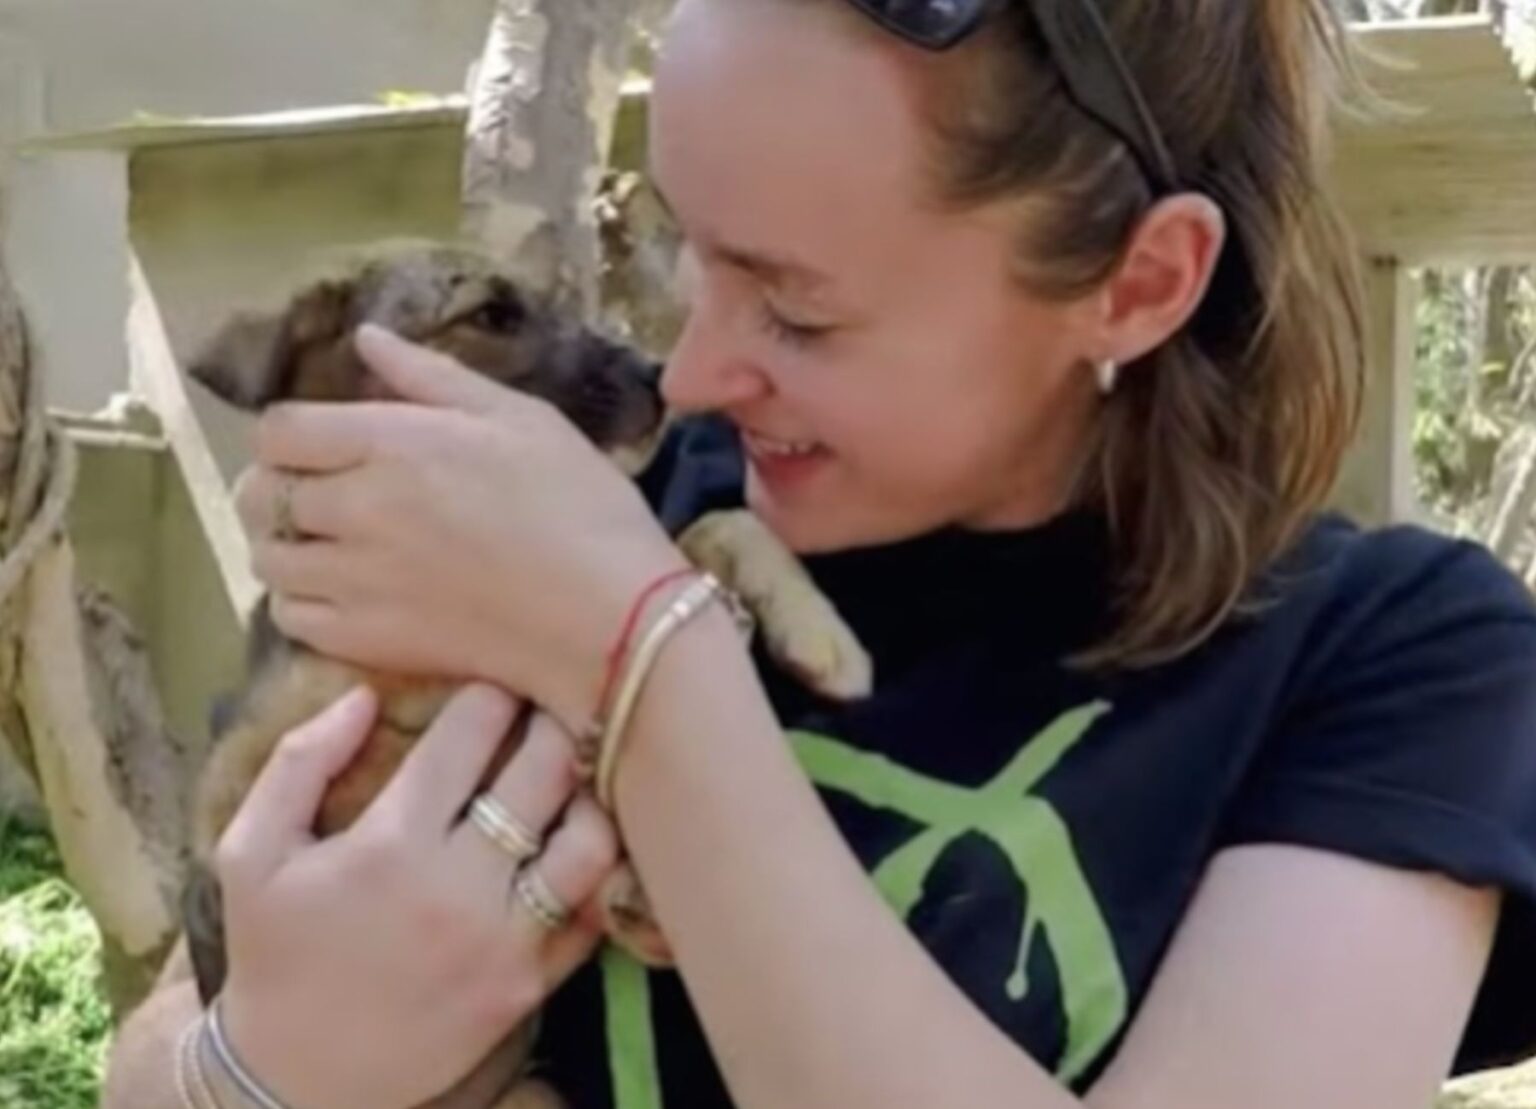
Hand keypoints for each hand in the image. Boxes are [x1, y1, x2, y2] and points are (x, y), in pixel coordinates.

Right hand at [215, 683, 619, 1108]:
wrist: (295, 1081)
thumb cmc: (274, 952)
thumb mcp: (251, 852)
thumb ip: (301, 762)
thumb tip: (362, 693)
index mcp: (392, 841)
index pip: (473, 731)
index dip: (492, 693)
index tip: (495, 684)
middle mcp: (459, 885)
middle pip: (546, 770)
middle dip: (552, 723)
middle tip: (548, 709)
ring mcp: (503, 939)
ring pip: (590, 840)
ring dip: (588, 796)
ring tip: (573, 778)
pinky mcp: (529, 984)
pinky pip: (591, 912)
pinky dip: (594, 872)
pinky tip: (576, 844)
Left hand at [235, 323, 687, 730]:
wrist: (608, 617)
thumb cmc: (580, 506)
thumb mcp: (522, 418)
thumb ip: (434, 377)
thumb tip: (366, 337)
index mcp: (392, 444)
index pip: (280, 429)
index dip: (288, 431)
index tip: (318, 440)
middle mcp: (356, 509)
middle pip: (263, 493)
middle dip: (277, 484)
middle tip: (312, 490)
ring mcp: (355, 582)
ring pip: (267, 558)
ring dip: (281, 543)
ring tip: (318, 543)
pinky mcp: (367, 641)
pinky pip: (290, 618)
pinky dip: (297, 601)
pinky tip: (335, 592)